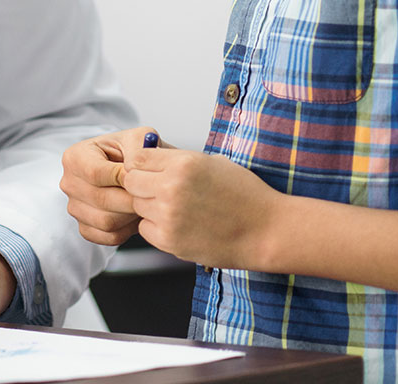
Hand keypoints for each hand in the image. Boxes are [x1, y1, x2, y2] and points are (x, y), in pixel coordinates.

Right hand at [59, 127, 160, 245]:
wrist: (137, 172)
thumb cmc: (136, 153)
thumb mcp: (139, 138)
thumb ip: (137, 147)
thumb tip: (131, 170)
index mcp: (75, 156)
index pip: (95, 173)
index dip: (122, 178)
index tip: (141, 177)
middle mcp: (69, 183)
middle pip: (100, 199)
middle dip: (130, 198)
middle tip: (150, 194)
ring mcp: (74, 207)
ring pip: (105, 221)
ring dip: (131, 215)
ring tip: (144, 203)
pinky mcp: (85, 227)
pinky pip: (108, 237)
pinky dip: (127, 230)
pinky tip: (135, 215)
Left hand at [118, 147, 283, 270]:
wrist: (266, 231)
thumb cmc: (244, 194)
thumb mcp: (213, 163)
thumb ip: (178, 160)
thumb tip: (148, 157)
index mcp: (183, 163)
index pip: (138, 158)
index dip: (142, 165)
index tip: (150, 171)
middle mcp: (171, 188)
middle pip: (130, 182)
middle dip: (141, 185)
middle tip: (160, 191)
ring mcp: (169, 216)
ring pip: (137, 206)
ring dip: (149, 207)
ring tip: (177, 209)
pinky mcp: (170, 241)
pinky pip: (146, 230)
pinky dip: (156, 228)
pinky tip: (180, 225)